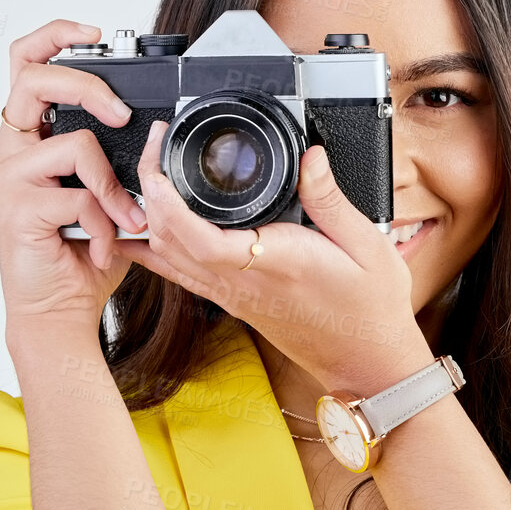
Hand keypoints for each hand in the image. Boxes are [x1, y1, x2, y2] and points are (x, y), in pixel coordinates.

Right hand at [0, 18, 149, 344]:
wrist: (58, 311)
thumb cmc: (80, 256)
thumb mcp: (109, 197)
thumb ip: (119, 162)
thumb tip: (153, 133)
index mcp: (28, 138)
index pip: (26, 63)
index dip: (55, 36)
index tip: (93, 33)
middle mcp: (10, 150)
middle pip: (35, 78)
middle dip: (87, 84)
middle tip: (120, 114)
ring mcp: (10, 177)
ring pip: (75, 144)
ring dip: (114, 188)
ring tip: (124, 222)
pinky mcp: (18, 208)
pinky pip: (81, 196)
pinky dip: (106, 225)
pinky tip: (102, 249)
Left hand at [127, 123, 431, 392]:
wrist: (366, 361)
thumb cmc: (371, 309)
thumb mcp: (368, 246)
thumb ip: (331, 199)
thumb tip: (310, 156)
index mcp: (276, 263)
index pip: (200, 236)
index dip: (167, 199)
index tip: (160, 159)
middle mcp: (244, 283)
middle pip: (170, 240)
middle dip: (151, 190)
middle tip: (156, 148)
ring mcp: (233, 297)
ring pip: (169, 258)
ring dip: (151, 216)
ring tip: (153, 175)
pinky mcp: (233, 303)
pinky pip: (180, 275)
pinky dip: (155, 250)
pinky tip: (139, 233)